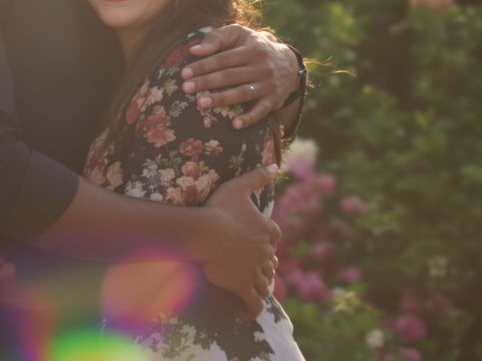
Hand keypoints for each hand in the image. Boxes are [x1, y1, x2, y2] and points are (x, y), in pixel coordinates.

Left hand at [181, 25, 298, 127]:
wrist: (289, 64)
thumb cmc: (254, 47)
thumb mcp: (240, 35)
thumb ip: (217, 38)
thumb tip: (194, 50)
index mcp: (251, 49)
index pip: (223, 58)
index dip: (203, 65)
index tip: (184, 73)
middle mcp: (261, 66)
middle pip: (230, 75)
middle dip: (207, 82)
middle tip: (186, 88)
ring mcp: (268, 84)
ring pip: (243, 93)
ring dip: (222, 99)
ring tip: (201, 103)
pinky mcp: (274, 100)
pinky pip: (261, 111)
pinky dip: (249, 119)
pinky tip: (234, 125)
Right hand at [197, 165, 280, 317]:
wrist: (206, 232)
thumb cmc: (221, 209)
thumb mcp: (240, 187)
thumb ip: (257, 177)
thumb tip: (275, 166)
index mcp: (267, 230)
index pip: (275, 237)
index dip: (269, 241)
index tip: (264, 244)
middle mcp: (265, 252)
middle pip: (271, 262)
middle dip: (267, 266)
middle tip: (261, 270)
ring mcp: (255, 270)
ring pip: (265, 282)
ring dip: (263, 286)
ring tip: (258, 290)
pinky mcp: (243, 285)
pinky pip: (253, 301)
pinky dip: (253, 309)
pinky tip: (250, 314)